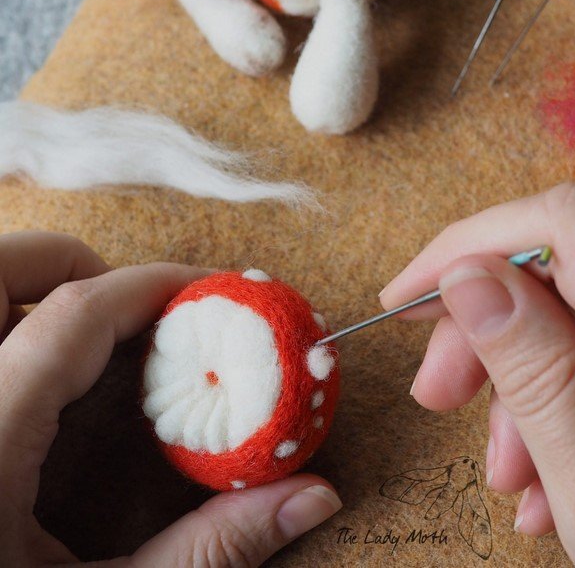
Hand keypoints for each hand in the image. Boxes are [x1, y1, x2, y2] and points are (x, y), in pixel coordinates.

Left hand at [0, 232, 340, 565]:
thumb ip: (209, 549)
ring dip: (34, 289)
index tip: (209, 289)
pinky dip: (14, 326)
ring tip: (90, 335)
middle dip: (75, 264)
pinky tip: (48, 384)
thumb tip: (315, 495)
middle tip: (133, 311)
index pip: (74, 313)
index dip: (151, 285)